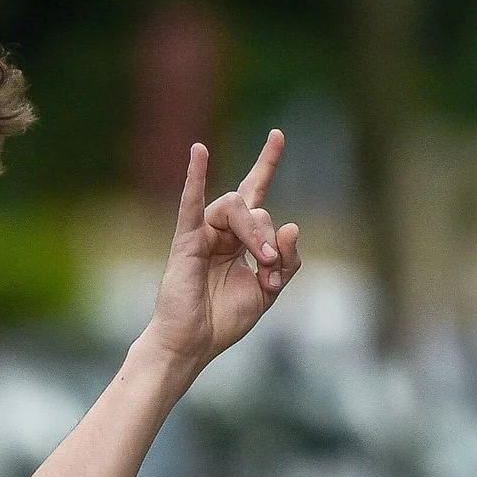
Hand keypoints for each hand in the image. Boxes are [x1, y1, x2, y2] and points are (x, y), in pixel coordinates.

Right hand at [142, 130, 300, 374]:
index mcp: (240, 240)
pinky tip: (199, 152)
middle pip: (255, 208)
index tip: (278, 134)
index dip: (266, 163)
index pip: (255, 193)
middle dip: (270, 236)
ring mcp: (202, 233)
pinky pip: (190, 204)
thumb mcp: (269, 290)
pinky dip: (195, 177)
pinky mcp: (185, 241)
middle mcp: (221, 230)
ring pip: (235, 207)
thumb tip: (291, 225)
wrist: (194, 343)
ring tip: (261, 262)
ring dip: (255, 232)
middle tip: (271, 267)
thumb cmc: (224, 319)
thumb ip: (286, 260)